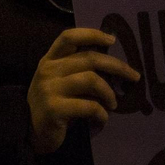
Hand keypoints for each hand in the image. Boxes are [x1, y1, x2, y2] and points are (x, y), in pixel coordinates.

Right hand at [28, 28, 136, 152]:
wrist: (30, 130)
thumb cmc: (52, 103)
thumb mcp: (58, 81)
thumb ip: (74, 70)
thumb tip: (110, 64)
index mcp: (49, 60)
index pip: (68, 37)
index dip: (91, 34)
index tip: (112, 39)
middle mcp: (48, 70)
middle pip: (89, 58)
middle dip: (117, 66)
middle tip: (134, 76)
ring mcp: (50, 88)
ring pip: (91, 80)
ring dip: (109, 93)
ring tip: (113, 104)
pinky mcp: (55, 109)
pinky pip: (89, 106)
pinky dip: (102, 114)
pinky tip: (101, 120)